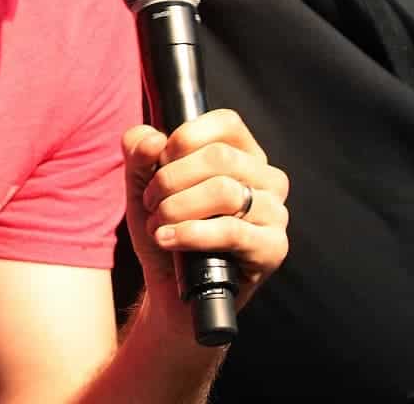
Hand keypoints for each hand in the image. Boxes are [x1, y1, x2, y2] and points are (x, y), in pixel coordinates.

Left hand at [122, 108, 288, 323]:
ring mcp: (275, 213)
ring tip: (158, 225)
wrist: (171, 290)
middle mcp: (267, 178)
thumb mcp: (142, 185)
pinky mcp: (273, 248)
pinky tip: (167, 240)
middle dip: (171, 179)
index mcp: (244, 154)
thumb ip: (139, 152)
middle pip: (220, 157)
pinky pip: (231, 231)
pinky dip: (190, 234)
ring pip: (225, 192)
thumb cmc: (166, 229)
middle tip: (151, 202)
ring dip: (177, 208)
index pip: (226, 123)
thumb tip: (151, 140)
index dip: (185, 139)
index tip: (160, 162)